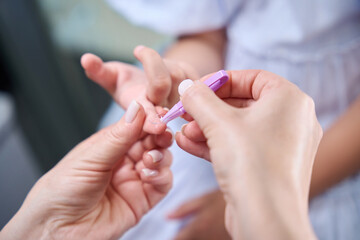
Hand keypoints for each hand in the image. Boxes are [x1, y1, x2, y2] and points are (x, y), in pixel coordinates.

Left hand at [1, 101, 172, 239]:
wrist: (57, 231)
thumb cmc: (61, 192)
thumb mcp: (90, 158)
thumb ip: (118, 136)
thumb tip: (138, 107)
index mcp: (109, 144)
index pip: (136, 125)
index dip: (149, 119)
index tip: (158, 117)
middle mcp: (124, 160)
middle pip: (152, 140)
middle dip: (159, 135)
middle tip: (161, 134)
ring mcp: (135, 179)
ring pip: (161, 159)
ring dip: (161, 155)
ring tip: (149, 159)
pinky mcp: (143, 199)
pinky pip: (163, 183)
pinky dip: (162, 176)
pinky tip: (149, 175)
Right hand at [81, 46, 198, 133]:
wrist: (151, 84)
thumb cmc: (129, 84)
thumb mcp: (112, 78)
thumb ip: (99, 71)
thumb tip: (86, 59)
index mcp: (143, 112)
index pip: (149, 118)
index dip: (151, 120)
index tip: (154, 120)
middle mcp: (164, 108)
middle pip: (163, 84)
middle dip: (153, 65)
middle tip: (140, 52)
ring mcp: (180, 98)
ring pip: (178, 73)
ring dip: (160, 60)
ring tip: (147, 58)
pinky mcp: (194, 87)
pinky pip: (189, 69)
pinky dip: (175, 60)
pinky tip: (164, 63)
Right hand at [177, 70, 321, 238]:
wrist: (266, 219)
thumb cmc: (251, 164)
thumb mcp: (219, 123)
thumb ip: (200, 98)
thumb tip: (187, 86)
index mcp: (289, 100)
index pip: (251, 77)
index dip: (220, 80)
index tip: (196, 88)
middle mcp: (290, 120)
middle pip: (241, 103)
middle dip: (207, 109)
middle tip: (184, 111)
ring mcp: (281, 145)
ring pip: (237, 128)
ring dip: (206, 128)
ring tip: (182, 131)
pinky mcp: (268, 165)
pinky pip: (240, 147)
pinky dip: (214, 144)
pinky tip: (187, 143)